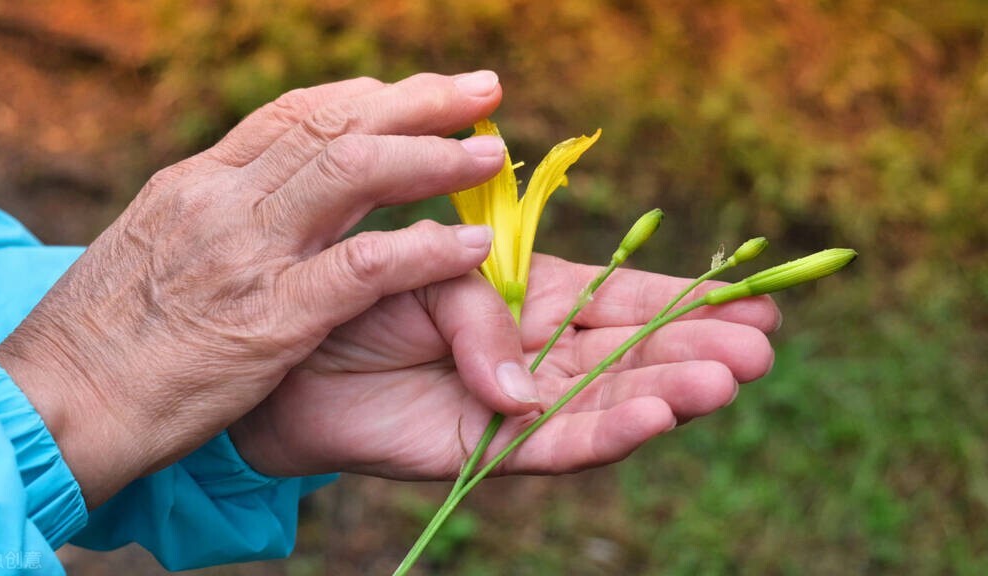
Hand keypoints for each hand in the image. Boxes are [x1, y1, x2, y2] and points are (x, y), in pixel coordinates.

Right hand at [0, 71, 506, 505]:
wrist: (56, 402)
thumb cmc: (104, 338)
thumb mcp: (155, 249)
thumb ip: (217, 217)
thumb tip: (268, 198)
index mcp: (197, 183)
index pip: (294, 116)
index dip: (368, 98)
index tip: (417, 94)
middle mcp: (223, 201)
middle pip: (334, 125)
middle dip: (417, 102)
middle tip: (481, 92)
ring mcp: (245, 254)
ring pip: (353, 174)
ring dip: (432, 158)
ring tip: (491, 154)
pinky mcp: (269, 318)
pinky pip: (364, 267)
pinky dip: (425, 249)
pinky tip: (470, 247)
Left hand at [229, 254, 780, 478]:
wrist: (292, 360)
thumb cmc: (360, 296)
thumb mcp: (424, 277)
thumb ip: (482, 317)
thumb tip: (525, 391)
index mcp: (533, 295)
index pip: (624, 297)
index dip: (688, 299)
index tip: (756, 297)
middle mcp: (541, 351)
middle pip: (634, 352)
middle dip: (697, 346)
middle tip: (763, 343)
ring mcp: (522, 403)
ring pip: (609, 400)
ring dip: (669, 390)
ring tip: (731, 377)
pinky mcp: (490, 450)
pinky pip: (557, 446)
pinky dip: (607, 433)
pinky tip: (658, 416)